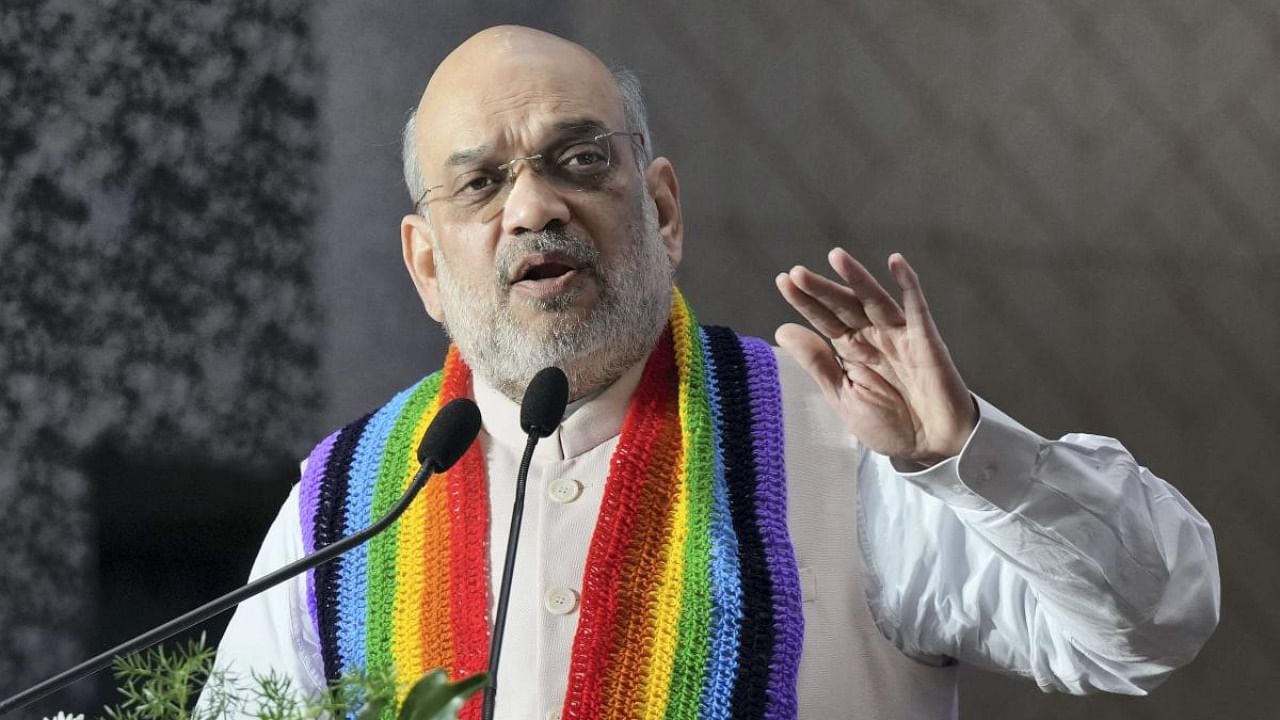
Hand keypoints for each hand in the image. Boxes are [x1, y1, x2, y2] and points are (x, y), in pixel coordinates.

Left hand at [775, 248, 975, 464]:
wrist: (932, 448)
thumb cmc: (890, 424)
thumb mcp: (844, 396)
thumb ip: (817, 363)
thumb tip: (782, 330)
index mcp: (852, 351)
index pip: (825, 320)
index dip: (805, 302)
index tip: (783, 281)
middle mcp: (873, 337)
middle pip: (844, 307)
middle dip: (822, 290)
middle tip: (798, 273)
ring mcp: (900, 336)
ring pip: (874, 301)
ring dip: (856, 278)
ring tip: (836, 256)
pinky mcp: (926, 341)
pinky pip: (917, 309)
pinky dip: (908, 285)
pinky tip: (896, 263)